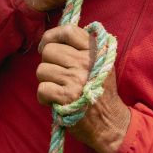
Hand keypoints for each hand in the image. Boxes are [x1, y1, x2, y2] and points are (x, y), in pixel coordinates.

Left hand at [36, 25, 131, 152]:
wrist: (110, 122)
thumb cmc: (99, 91)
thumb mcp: (100, 63)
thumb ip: (81, 47)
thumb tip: (51, 37)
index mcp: (95, 50)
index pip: (67, 30)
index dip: (51, 36)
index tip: (46, 46)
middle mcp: (87, 61)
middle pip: (49, 51)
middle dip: (48, 64)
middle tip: (58, 76)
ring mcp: (77, 78)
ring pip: (42, 70)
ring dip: (46, 82)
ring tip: (60, 89)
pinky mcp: (68, 96)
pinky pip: (42, 88)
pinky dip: (44, 98)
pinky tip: (56, 101)